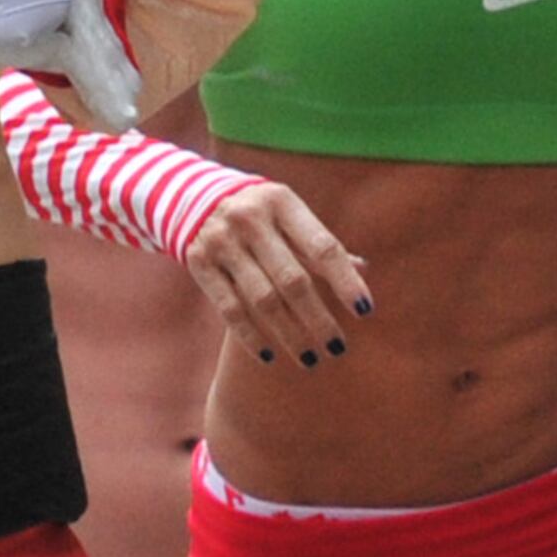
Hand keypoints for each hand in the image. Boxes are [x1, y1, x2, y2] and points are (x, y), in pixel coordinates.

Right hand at [184, 179, 370, 365]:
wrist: (192, 197)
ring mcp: (221, 241)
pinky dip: (250, 336)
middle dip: (318, 318)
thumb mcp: (288, 215)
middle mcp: (250, 219)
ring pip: (262, 299)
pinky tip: (270, 355)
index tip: (365, 311)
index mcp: (282, 202)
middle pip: (292, 280)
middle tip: (337, 348)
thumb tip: (363, 269)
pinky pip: (229, 308)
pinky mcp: (198, 263)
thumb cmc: (259, 214)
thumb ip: (319, 244)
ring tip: (309, 358)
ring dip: (289, 334)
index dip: (345, 280)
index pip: (322, 247)